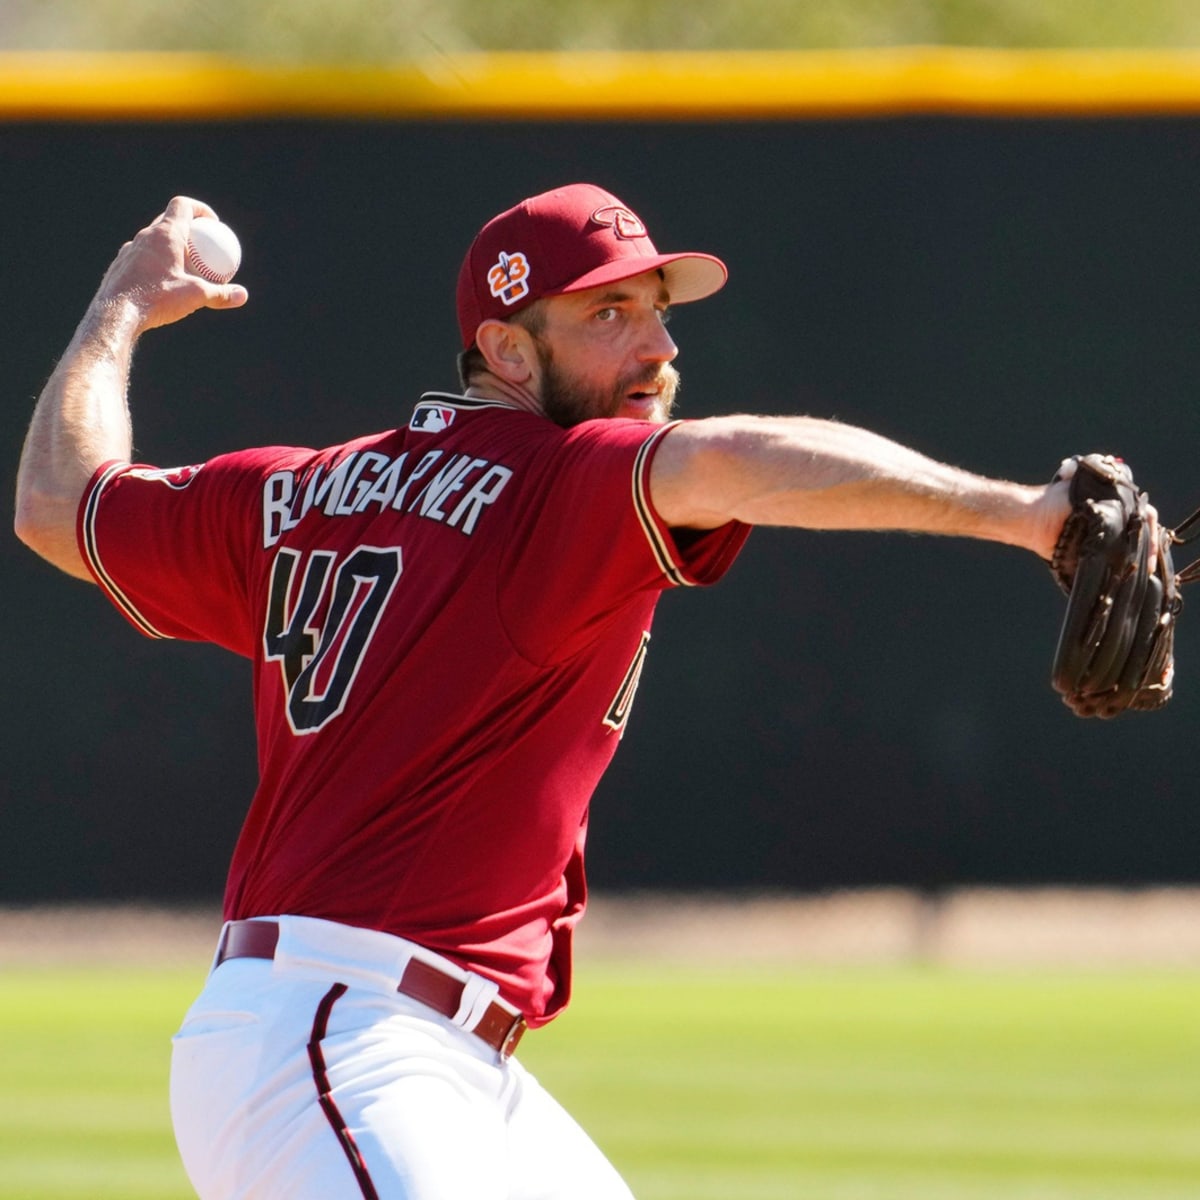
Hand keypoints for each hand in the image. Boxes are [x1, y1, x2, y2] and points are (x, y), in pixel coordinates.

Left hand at [93, 195, 247, 332]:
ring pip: (154, 240)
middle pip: (169, 220)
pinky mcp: (121, 265)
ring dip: (170, 246)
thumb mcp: (196, 296)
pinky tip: (162, 281)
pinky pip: (142, 257)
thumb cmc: (157, 299)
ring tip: (183, 265)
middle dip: (188, 228)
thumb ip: (221, 293)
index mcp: (165, 234)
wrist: (116, 313)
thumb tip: (242, 295)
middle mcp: (145, 236)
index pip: (183, 205)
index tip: (212, 225)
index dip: (200, 210)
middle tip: (202, 245)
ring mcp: (130, 250)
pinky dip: (156, 263)